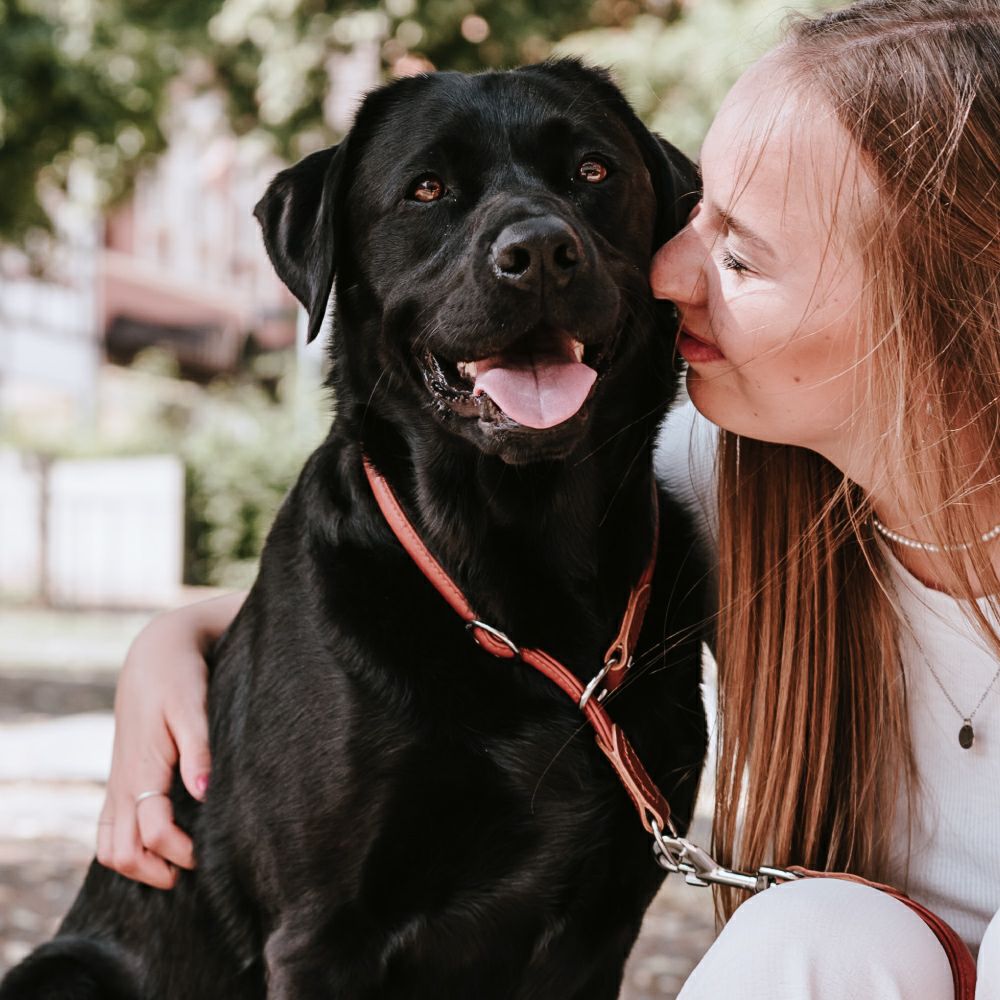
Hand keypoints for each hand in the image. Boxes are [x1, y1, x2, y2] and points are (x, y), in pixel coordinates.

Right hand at [95, 592, 243, 886]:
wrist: (155, 654)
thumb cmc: (180, 679)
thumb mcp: (194, 708)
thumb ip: (200, 751)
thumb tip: (206, 795)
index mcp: (142, 770)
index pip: (152, 833)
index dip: (180, 852)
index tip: (210, 854)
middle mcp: (123, 783)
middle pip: (120, 853)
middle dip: (153, 871)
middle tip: (191, 870)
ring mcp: (116, 782)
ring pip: (107, 845)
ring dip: (135, 864)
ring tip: (173, 864)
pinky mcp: (119, 777)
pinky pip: (108, 827)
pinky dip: (125, 846)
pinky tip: (157, 843)